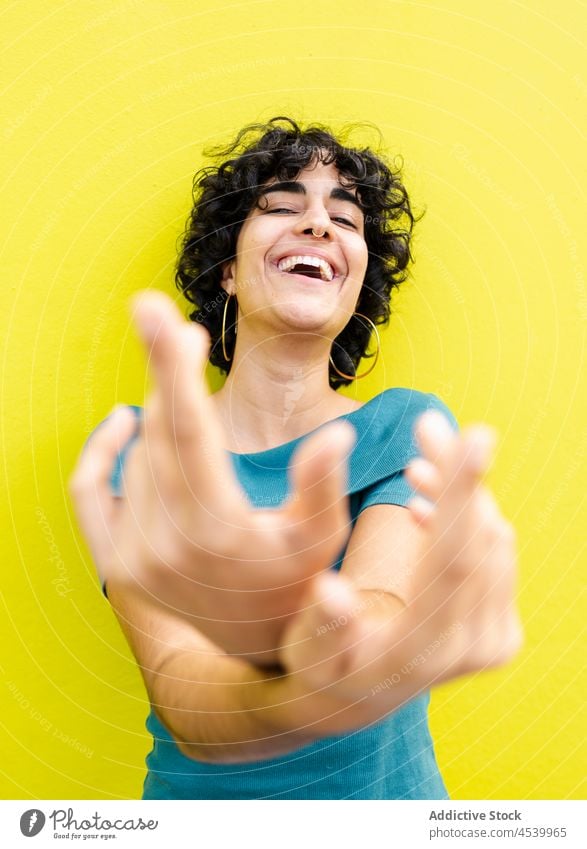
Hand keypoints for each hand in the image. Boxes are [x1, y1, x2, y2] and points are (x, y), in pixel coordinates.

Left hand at [69, 291, 355, 665]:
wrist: (260, 645)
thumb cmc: (299, 582)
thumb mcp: (323, 537)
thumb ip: (324, 485)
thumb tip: (336, 431)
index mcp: (216, 529)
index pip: (188, 431)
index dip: (172, 366)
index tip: (153, 311)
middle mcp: (164, 543)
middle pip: (158, 432)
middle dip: (166, 372)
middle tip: (176, 326)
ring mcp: (133, 556)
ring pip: (138, 457)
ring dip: (161, 417)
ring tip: (186, 393)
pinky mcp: (117, 563)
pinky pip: (90, 494)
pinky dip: (101, 453)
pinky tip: (121, 422)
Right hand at [275, 411, 521, 730]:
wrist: (355, 700)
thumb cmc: (320, 668)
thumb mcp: (308, 650)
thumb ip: (323, 623)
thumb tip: (330, 591)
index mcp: (424, 648)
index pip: (456, 560)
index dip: (463, 494)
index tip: (476, 437)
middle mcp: (470, 647)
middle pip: (479, 539)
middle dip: (457, 473)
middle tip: (427, 422)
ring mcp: (491, 640)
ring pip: (492, 539)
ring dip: (459, 493)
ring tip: (415, 463)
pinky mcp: (498, 632)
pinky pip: (494, 554)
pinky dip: (466, 517)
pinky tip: (426, 500)